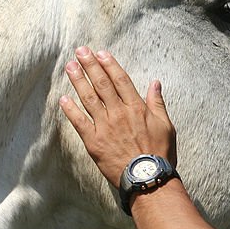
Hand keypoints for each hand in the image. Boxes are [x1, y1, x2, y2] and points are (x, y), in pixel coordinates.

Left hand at [59, 47, 176, 188]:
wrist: (147, 177)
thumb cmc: (160, 153)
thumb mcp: (166, 125)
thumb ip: (157, 103)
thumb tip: (155, 83)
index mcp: (136, 108)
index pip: (120, 80)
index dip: (109, 65)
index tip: (100, 53)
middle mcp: (119, 113)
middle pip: (102, 84)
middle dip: (90, 66)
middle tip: (80, 51)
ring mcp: (105, 127)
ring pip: (89, 99)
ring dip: (78, 81)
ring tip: (70, 67)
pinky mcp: (94, 142)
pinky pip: (79, 122)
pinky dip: (70, 110)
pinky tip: (63, 98)